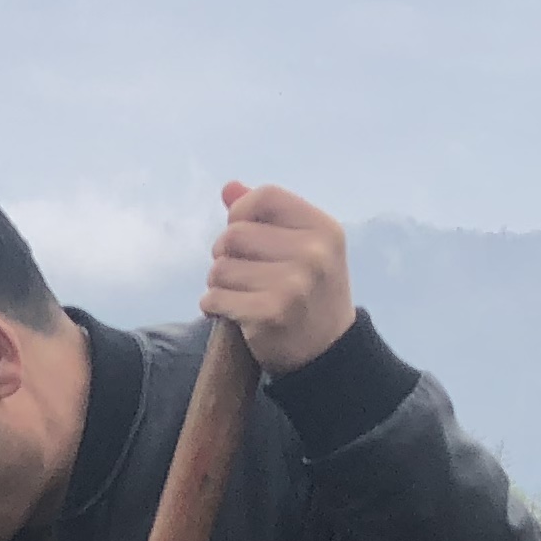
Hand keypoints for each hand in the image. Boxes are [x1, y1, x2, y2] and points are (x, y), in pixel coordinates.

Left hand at [204, 181, 352, 374]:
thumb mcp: (304, 249)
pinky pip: (215, 297)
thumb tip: (229, 188)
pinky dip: (213, 306)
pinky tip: (229, 313)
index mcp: (324, 229)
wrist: (327, 352)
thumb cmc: (310, 294)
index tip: (240, 235)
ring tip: (237, 295)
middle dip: (225, 254)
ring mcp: (294, 284)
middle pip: (235, 233)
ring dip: (218, 284)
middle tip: (237, 273)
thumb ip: (268, 217)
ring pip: (220, 268)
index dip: (240, 212)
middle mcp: (313, 253)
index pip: (265, 197)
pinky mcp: (270, 313)